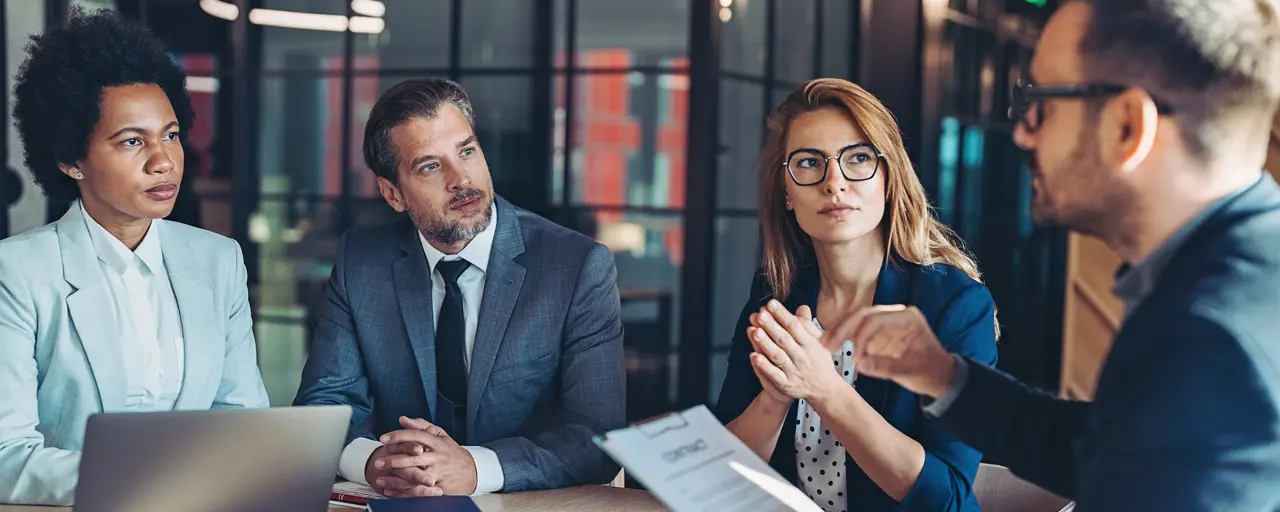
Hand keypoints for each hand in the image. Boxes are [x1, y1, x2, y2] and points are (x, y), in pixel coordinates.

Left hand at [374, 416, 478, 495]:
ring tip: (380, 479)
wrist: (472, 472)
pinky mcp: (438, 488)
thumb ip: (421, 426)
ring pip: (414, 476)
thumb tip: (402, 419)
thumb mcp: (441, 436)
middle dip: (393, 460)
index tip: (383, 438)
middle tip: (377, 462)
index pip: (416, 436)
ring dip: (395, 479)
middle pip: (413, 458)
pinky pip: (417, 490)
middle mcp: (438, 457)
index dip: (399, 436)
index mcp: (437, 442)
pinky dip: (402, 492)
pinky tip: (390, 490)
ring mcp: (438, 473)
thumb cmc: (451, 452)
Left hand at [747, 301, 847, 405]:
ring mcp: (793, 371)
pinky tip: (754, 356)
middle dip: (771, 326)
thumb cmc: (820, 362)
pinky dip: (764, 366)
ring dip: (765, 344)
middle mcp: (801, 356)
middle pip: (784, 339)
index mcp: (810, 344)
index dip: (782, 314)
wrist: (825, 389)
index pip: (795, 326)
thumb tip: (802, 307)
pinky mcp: (786, 384)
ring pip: (778, 356)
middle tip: (760, 314)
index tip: (771, 304)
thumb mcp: (819, 341)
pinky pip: (774, 374)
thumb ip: (808, 325)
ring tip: (755, 331)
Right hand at [823, 305, 956, 397]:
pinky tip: (830, 345)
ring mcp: (886, 322)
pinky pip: (857, 330)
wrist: (939, 376)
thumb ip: (886, 367)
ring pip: (856, 320)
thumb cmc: (931, 372)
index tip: (855, 356)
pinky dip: (843, 337)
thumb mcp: (911, 372)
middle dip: (843, 328)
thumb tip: (860, 364)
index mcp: (907, 318)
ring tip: (823, 344)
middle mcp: (895, 315)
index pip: (877, 319)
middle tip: (827, 344)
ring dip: (839, 331)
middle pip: (863, 315)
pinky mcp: (878, 332)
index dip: (861, 336)